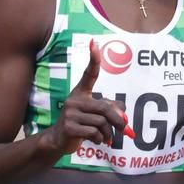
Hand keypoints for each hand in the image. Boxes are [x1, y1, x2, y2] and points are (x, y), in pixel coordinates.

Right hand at [49, 40, 130, 154]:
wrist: (58, 141)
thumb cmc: (81, 124)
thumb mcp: (95, 114)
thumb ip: (110, 110)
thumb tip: (123, 115)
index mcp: (81, 93)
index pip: (89, 74)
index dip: (93, 59)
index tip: (94, 43)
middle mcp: (74, 99)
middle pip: (104, 107)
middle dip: (118, 120)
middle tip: (125, 129)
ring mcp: (70, 113)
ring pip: (101, 123)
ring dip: (108, 133)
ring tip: (106, 138)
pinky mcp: (69, 127)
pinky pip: (94, 132)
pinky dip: (100, 139)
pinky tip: (97, 141)